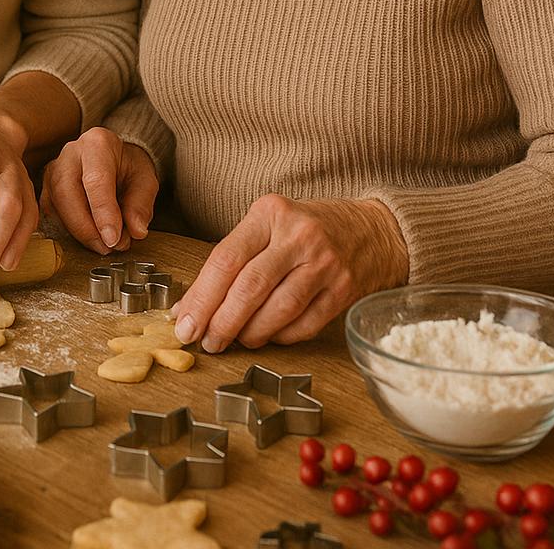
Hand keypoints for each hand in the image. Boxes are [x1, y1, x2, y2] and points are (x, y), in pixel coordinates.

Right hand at [40, 127, 158, 254]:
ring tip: (103, 244)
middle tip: (108, 247)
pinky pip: (50, 214)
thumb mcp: (145, 180)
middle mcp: (70, 153)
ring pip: (55, 206)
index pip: (96, 180)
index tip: (113, 239)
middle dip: (86, 228)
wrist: (114, 159)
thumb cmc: (128, 168)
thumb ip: (141, 204)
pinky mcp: (46, 188)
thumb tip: (136, 231)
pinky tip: (88, 236)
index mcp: (98, 143)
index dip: (103, 213)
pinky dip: (68, 231)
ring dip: (78, 232)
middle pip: (67, 193)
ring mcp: (53, 170)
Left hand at [173, 196, 408, 349]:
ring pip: (277, 310)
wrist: (370, 230)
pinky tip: (269, 337)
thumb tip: (192, 306)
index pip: (226, 258)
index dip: (202, 295)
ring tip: (235, 340)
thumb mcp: (268, 225)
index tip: (183, 322)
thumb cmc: (306, 229)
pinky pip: (304, 325)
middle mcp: (298, 235)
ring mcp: (325, 263)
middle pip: (250, 287)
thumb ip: (234, 259)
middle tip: (206, 341)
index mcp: (270, 213)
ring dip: (250, 334)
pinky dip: (281, 337)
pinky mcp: (344, 290)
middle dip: (221, 321)